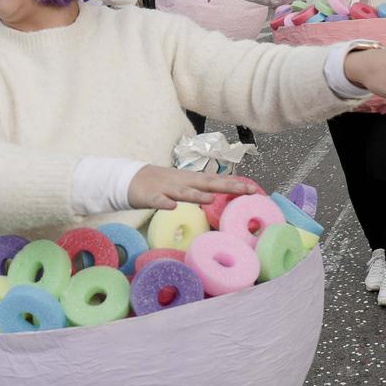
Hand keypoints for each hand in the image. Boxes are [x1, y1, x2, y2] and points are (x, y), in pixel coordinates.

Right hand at [126, 166, 261, 210]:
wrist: (130, 178)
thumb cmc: (161, 183)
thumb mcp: (184, 183)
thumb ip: (201, 186)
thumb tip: (222, 188)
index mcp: (191, 180)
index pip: (216, 181)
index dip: (234, 184)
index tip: (254, 189)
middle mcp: (182, 182)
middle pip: (207, 184)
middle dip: (226, 187)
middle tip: (245, 190)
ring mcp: (166, 188)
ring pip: (183, 192)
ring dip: (196, 195)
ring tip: (211, 198)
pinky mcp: (150, 196)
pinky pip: (158, 201)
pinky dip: (165, 203)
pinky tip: (172, 207)